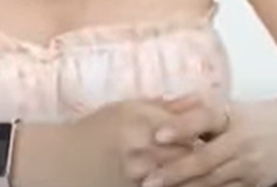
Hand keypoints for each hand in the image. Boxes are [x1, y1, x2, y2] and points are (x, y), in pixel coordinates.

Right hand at [66, 95, 200, 186]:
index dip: (202, 130)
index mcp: (140, 121)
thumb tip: (200, 98)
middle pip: (188, 154)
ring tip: (193, 164)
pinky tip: (175, 177)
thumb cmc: (97, 127)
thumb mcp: (127, 108)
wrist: (65, 160)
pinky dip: (174, 182)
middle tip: (210, 150)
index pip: (187, 127)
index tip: (211, 130)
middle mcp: (141, 149)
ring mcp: (139, 176)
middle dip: (200, 152)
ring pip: (179, 176)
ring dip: (189, 171)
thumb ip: (165, 106)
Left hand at [140, 99, 276, 186]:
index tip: (158, 134)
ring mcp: (250, 167)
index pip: (204, 118)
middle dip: (175, 171)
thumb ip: (197, 107)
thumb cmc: (255, 115)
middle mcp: (242, 141)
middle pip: (205, 159)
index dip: (181, 127)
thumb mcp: (230, 105)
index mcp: (232, 115)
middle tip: (149, 179)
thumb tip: (162, 104)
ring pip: (213, 182)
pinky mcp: (256, 186)